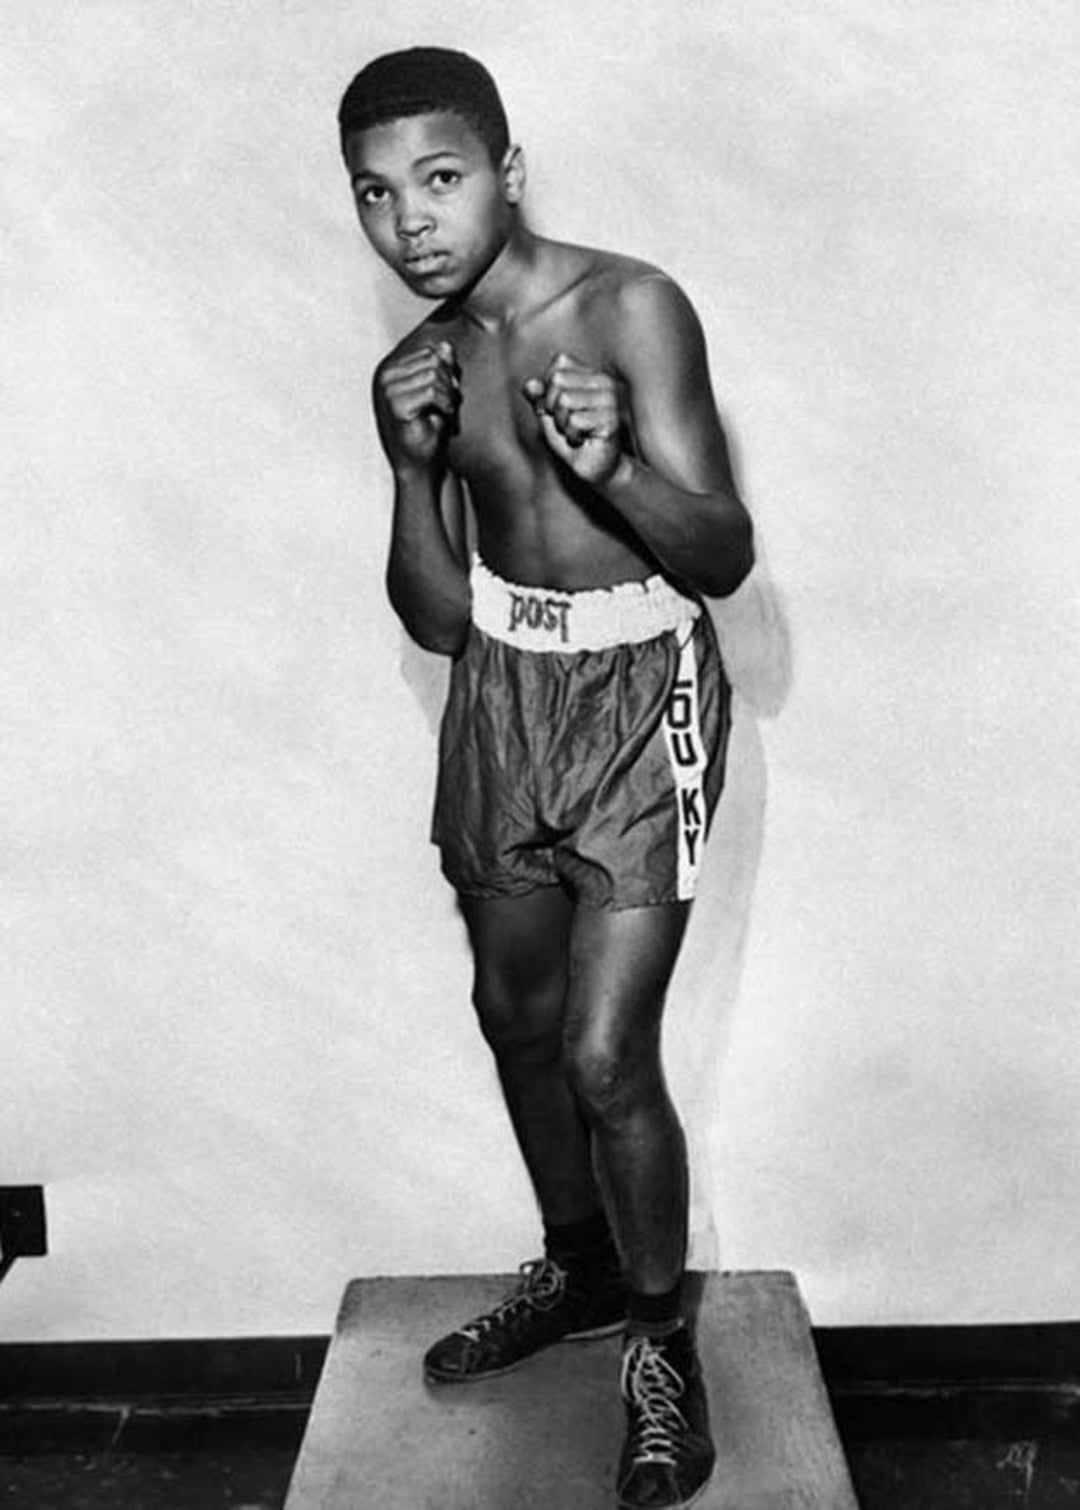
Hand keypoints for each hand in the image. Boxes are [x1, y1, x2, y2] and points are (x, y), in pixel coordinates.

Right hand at [377, 340, 460, 471]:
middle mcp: (385, 375)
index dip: (447, 369)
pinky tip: (443, 417)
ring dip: (448, 394)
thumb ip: (442, 367)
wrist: (421, 464)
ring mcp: (387, 389)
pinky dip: (444, 404)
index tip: (451, 391)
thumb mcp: (439, 391)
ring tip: (447, 410)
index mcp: (392, 368)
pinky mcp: (395, 404)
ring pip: (433, 373)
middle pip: (432, 359)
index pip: (429, 351)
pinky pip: (431, 391)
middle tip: (451, 403)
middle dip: (449, 381)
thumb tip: (447, 345)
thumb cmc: (430, 429)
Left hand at [523, 352, 624, 487]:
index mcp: (591, 374)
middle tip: (568, 423)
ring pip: (565, 400)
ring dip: (563, 423)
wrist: (594, 466)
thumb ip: (539, 396)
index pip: (559, 363)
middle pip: (558, 380)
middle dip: (554, 407)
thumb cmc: (573, 436)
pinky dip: (572, 435)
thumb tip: (529, 385)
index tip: (559, 408)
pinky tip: (584, 440)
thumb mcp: (549, 414)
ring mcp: (610, 399)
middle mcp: (604, 381)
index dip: (550, 387)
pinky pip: (574, 421)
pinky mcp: (611, 419)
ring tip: (576, 431)